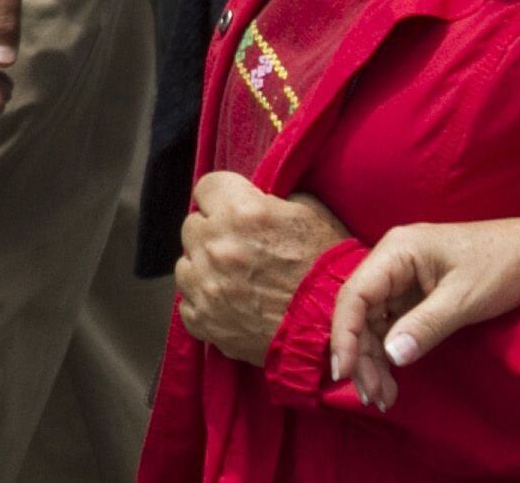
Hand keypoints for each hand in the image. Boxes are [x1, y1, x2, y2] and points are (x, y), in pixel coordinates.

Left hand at [175, 171, 347, 365]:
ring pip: (185, 264)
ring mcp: (206, 285)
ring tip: (235, 278)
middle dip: (213, 232)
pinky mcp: (203, 319)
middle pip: (193, 225)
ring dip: (204, 268)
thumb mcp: (310, 213)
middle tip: (240, 247)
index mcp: (242, 213)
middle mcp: (217, 246)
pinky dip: (205, 303)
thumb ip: (270, 199)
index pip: (206, 188)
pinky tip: (231, 303)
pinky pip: (187, 302)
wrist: (334, 332)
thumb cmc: (327, 271)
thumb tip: (252, 197)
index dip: (221, 197)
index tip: (230, 208)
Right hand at [327, 217, 519, 409]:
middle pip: (360, 313)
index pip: (354, 295)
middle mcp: (392, 262)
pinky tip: (393, 379)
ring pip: (373, 323)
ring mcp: (403, 278)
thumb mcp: (465, 299)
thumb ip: (425, 326)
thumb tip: (391, 356)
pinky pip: (392, 325)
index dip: (344, 335)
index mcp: (397, 251)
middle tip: (372, 397)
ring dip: (374, 360)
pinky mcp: (416, 293)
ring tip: (382, 398)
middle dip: (362, 357)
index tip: (344, 373)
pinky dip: (391, 353)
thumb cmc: (502, 266)